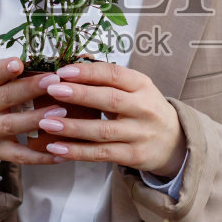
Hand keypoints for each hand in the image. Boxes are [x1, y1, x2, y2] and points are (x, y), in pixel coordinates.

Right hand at [0, 58, 65, 165]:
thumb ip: (15, 77)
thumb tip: (52, 64)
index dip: (5, 69)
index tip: (18, 63)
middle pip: (6, 97)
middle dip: (30, 88)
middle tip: (54, 80)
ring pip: (12, 125)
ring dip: (36, 118)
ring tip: (61, 112)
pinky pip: (21, 155)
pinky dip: (42, 156)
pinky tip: (62, 153)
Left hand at [35, 62, 186, 173]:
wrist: (174, 142)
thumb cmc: (144, 109)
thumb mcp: (136, 89)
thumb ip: (108, 80)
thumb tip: (72, 65)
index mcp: (142, 85)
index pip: (114, 74)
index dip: (88, 72)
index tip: (63, 71)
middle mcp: (143, 108)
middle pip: (109, 100)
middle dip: (79, 94)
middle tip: (51, 89)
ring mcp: (139, 133)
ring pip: (102, 131)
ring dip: (72, 127)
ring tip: (46, 122)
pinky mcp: (134, 155)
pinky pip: (101, 154)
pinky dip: (77, 152)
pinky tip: (56, 148)